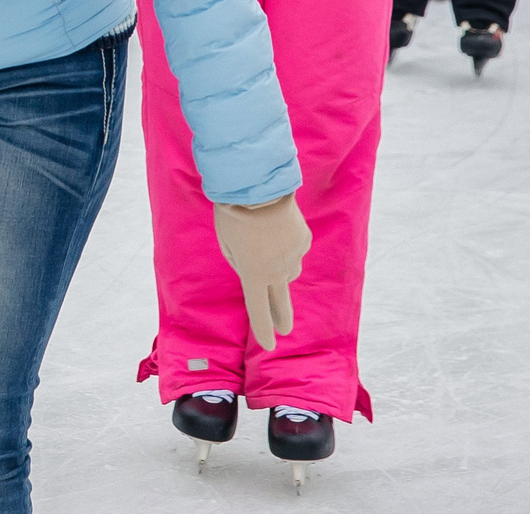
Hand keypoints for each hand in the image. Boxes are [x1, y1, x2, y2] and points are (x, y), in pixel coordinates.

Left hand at [213, 194, 311, 351]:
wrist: (260, 186)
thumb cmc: (233, 213)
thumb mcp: (225, 242)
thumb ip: (238, 262)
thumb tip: (252, 269)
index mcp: (253, 274)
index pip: (258, 310)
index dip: (263, 329)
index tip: (269, 344)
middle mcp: (278, 271)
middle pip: (281, 302)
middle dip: (282, 317)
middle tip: (285, 329)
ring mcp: (294, 257)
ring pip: (288, 271)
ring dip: (280, 268)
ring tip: (266, 247)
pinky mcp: (304, 241)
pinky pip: (295, 250)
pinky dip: (286, 246)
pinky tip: (277, 228)